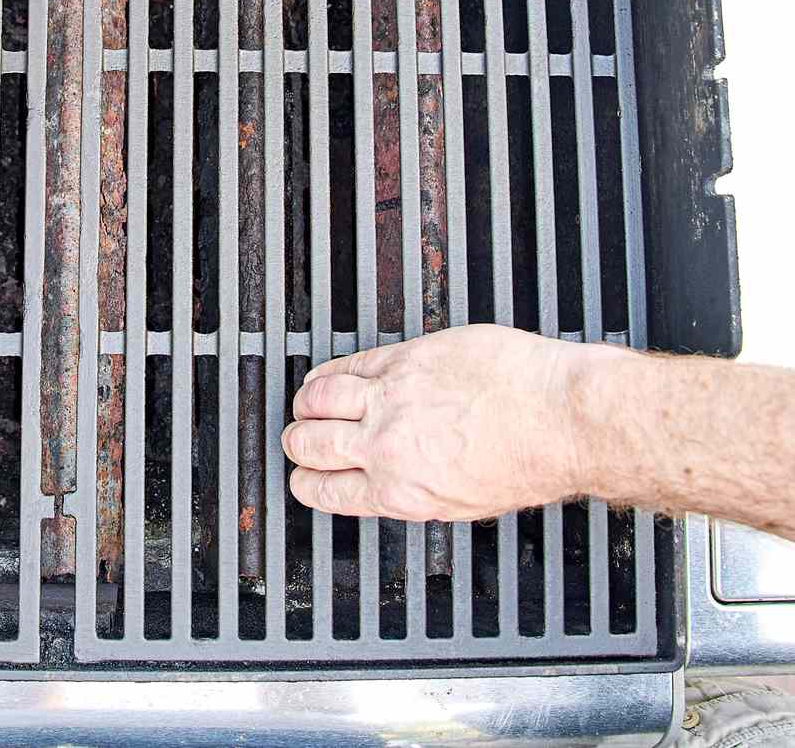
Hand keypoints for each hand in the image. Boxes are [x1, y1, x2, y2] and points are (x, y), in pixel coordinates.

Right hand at [280, 324, 592, 520]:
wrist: (563, 418)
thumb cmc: (532, 461)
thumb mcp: (465, 502)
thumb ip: (416, 492)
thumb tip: (394, 483)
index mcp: (400, 491)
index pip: (324, 490)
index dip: (305, 483)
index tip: (304, 477)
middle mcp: (386, 446)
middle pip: (310, 442)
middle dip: (298, 442)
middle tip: (300, 439)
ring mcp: (392, 398)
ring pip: (318, 398)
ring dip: (306, 404)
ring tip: (307, 405)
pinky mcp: (406, 359)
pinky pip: (349, 364)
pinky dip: (329, 372)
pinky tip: (326, 374)